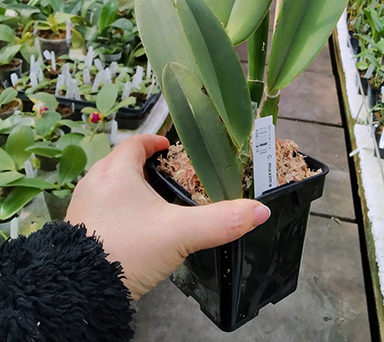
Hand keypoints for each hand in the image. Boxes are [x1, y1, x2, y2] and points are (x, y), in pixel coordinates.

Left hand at [66, 134, 270, 298]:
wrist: (82, 288)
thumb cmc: (128, 247)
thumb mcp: (180, 233)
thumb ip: (220, 221)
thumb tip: (260, 211)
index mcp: (116, 171)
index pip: (134, 143)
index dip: (153, 141)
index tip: (168, 146)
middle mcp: (95, 182)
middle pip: (121, 162)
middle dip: (143, 166)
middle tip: (166, 177)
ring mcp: (82, 206)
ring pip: (109, 185)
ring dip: (128, 187)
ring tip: (152, 202)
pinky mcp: (76, 229)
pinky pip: (100, 208)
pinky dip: (117, 209)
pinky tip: (132, 229)